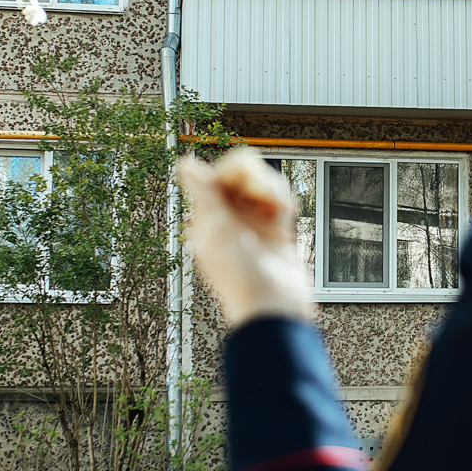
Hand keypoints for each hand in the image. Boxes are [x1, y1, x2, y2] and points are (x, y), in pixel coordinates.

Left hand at [179, 149, 313, 327]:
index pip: (217, 174)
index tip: (243, 181)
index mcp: (208, 216)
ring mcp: (252, 222)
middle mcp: (228, 216)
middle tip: (263, 194)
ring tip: (280, 208)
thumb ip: (205, 194)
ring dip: (273, 189)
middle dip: (257, 178)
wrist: (274, 307)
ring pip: (263, 184)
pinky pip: (278, 199)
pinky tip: (286, 212)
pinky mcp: (274, 229)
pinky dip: (284, 200)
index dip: (233, 171)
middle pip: (242, 174)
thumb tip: (184, 163)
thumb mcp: (218, 232)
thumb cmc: (241, 278)